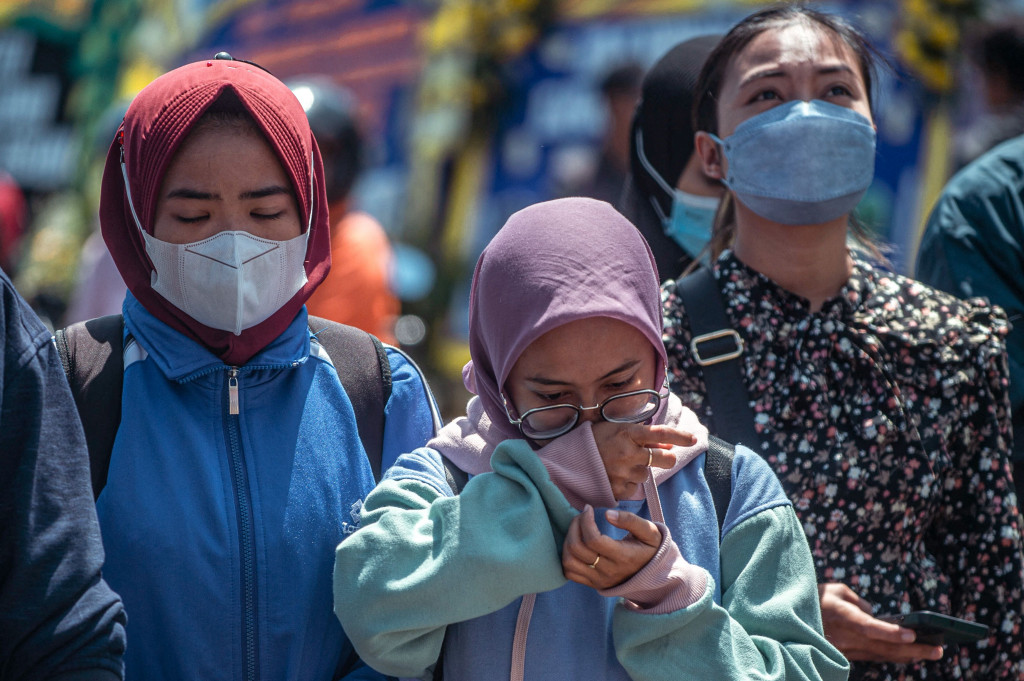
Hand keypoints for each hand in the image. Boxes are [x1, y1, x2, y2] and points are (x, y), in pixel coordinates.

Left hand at [562, 505, 661, 588]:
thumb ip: (630, 520)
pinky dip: (567, 557)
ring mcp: (599, 579)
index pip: (593, 540)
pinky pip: (570, 573)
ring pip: (569, 562)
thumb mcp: (649, 532)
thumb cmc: (650, 548)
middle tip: (581, 516)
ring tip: (576, 529)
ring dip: (567, 541)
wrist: (653, 574)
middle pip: (577, 549)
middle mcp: (609, 571)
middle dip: (574, 526)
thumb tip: (607, 514)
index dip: (585, 520)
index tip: (588, 508)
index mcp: (623, 557)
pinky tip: (575, 544)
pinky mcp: (593, 583)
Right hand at [590, 422, 694, 498]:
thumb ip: (642, 436)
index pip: (661, 432)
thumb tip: (667, 444)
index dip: (680, 436)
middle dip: (666, 458)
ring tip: (620, 466)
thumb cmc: (593, 441)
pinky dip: (628, 484)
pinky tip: (614, 477)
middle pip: (665, 458)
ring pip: (647, 475)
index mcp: (627, 433)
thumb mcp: (616, 430)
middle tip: (660, 458)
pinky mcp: (617, 489)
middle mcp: (628, 452)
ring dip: (639, 471)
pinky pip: (634, 489)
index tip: (693, 439)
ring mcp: (623, 472)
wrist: (566, 462)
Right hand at [818, 583, 943, 662]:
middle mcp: (845, 637)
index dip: (890, 632)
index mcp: (841, 616)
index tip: (912, 634)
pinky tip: (909, 655)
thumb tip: (873, 612)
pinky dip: (893, 656)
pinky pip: (874, 657)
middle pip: (883, 647)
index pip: (869, 627)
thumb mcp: (834, 590)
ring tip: (931, 653)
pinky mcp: (847, 655)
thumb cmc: (814, 599)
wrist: (791, 621)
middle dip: (913, 649)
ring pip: (882, 655)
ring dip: (908, 655)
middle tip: (938, 650)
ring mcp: (847, 650)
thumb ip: (856, 600)